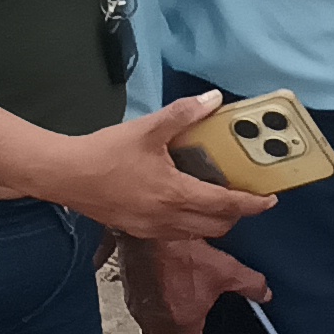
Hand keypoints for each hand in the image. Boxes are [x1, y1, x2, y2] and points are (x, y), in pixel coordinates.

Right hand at [43, 94, 279, 242]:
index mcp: (175, 194)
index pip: (226, 205)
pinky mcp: (135, 231)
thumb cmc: (104, 153)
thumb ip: (184, 114)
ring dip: (213, 221)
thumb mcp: (147, 129)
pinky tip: (183, 206)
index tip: (271, 200)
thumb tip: (213, 99)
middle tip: (243, 196)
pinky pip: (174, 235)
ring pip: (195, 233)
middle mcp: (167, 218)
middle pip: (217, 226)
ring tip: (217, 200)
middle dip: (236, 215)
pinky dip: (189, 225)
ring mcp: (150, 229)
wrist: (62, 175)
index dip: (253, 204)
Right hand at [115, 232, 269, 333]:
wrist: (148, 233)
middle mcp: (157, 321)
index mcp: (182, 323)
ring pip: (150, 333)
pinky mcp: (129, 292)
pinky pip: (139, 313)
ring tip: (176, 327)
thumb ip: (250, 285)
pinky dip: (150, 314)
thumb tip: (263, 294)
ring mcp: (139, 308)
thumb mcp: (227, 270)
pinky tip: (159, 302)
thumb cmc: (184, 252)